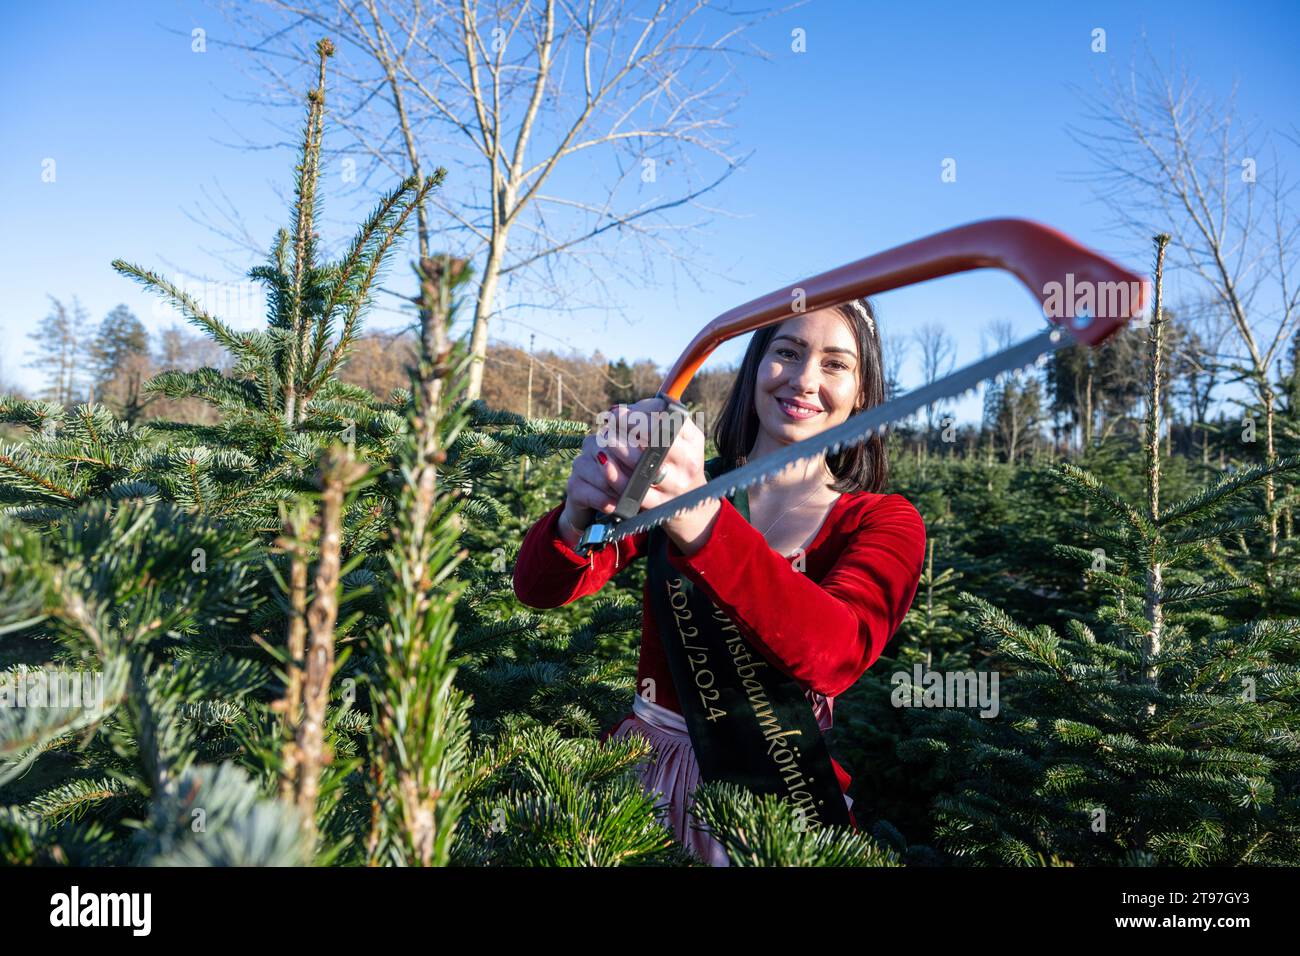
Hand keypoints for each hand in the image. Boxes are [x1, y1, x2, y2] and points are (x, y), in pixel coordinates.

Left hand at [591, 397, 719, 553]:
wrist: (689, 500)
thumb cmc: (673, 458)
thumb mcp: (673, 435)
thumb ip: (648, 416)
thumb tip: (616, 411)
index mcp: (693, 439)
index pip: (665, 419)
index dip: (637, 414)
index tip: (617, 414)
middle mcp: (689, 461)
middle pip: (656, 440)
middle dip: (626, 430)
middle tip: (607, 426)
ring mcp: (677, 485)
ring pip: (644, 465)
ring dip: (619, 450)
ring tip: (603, 441)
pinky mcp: (662, 504)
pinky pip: (635, 490)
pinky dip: (616, 477)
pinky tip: (604, 464)